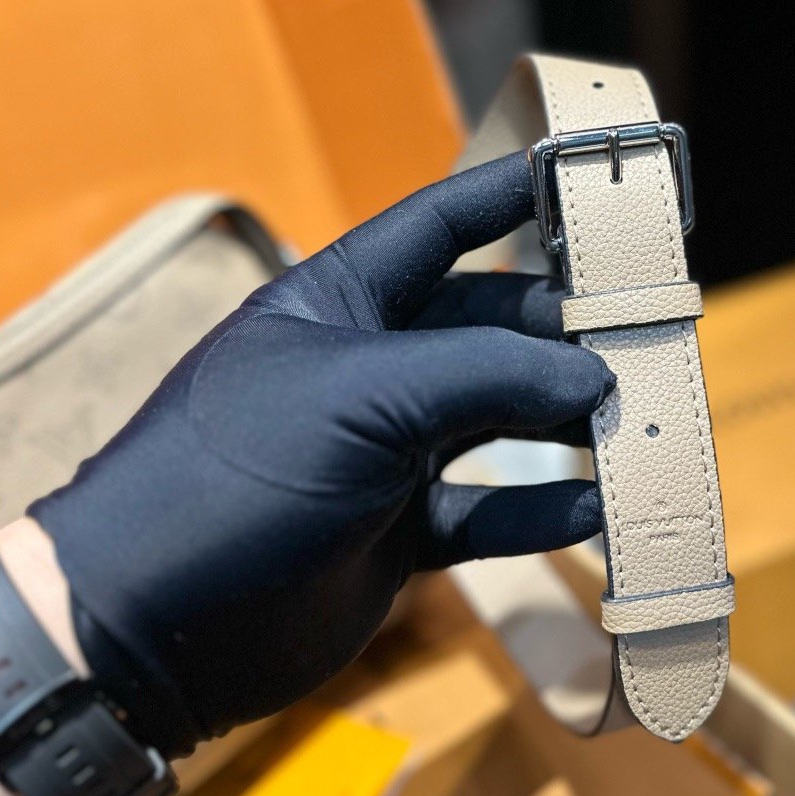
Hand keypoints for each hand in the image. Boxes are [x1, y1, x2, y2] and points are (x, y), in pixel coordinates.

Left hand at [30, 154, 613, 758]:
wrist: (152, 621)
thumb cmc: (239, 471)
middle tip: (643, 340)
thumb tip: (590, 373)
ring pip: (498, 420)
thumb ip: (486, 374)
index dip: (510, 195)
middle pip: (488, 328)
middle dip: (561, 331)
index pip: (441, 225)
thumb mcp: (365, 395)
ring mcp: (384, 451)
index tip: (587, 174)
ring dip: (563, 421)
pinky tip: (590, 508)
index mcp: (341, 300)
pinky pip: (487, 509)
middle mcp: (370, 366)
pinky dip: (539, 507)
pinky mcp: (398, 531)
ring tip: (631, 424)